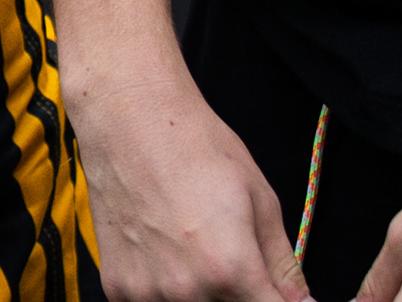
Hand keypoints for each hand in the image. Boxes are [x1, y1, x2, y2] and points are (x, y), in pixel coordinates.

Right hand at [74, 66, 307, 300]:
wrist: (129, 118)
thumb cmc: (195, 146)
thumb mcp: (260, 200)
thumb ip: (283, 264)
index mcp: (230, 270)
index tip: (274, 290)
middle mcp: (187, 291)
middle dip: (241, 293)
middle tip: (231, 255)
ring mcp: (146, 293)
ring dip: (204, 294)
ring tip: (194, 249)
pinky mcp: (117, 287)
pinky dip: (167, 291)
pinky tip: (165, 252)